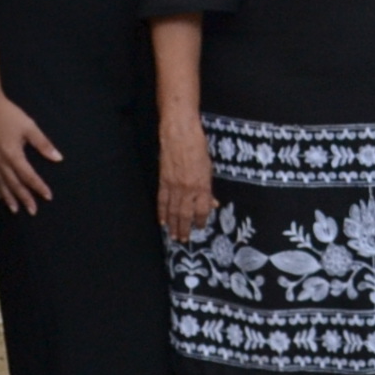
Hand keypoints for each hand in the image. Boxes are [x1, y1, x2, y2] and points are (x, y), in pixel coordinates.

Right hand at [0, 91, 61, 214]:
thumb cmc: (8, 114)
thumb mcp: (29, 127)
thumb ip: (43, 144)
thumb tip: (58, 158)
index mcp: (13, 155)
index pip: (28, 176)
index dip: (38, 187)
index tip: (48, 197)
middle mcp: (0, 162)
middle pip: (14, 185)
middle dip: (24, 199)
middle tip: (32, 211)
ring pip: (0, 184)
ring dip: (9, 198)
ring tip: (15, 210)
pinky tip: (0, 196)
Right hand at [158, 115, 214, 237]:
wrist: (180, 134)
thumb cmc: (198, 148)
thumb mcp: (209, 168)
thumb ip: (208, 188)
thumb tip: (212, 203)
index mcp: (202, 186)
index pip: (202, 210)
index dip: (201, 220)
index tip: (201, 227)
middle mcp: (188, 189)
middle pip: (185, 214)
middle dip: (184, 229)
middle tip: (183, 239)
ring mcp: (174, 186)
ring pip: (172, 211)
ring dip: (172, 225)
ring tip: (172, 235)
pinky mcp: (163, 181)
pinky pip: (162, 200)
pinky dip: (161, 212)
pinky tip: (162, 220)